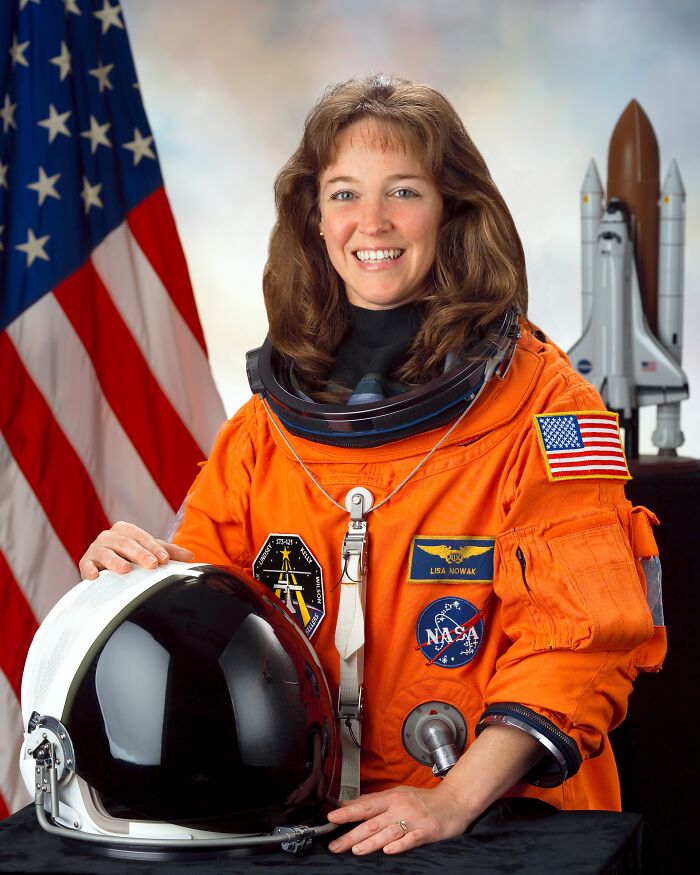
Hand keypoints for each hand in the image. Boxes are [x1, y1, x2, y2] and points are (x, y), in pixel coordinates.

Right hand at [79, 521, 193, 579]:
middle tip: (152, 565)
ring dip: (116, 561)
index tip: (164, 560)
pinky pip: (86, 565)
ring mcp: (96, 548)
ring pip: (106, 552)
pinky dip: (89, 570)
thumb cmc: (129, 557)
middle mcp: (109, 536)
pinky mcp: (85, 562)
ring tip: (126, 569)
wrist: (103, 567)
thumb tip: (190, 557)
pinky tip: (95, 577)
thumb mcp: (148, 552)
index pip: (143, 537)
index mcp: (126, 530)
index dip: (154, 548)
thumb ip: (168, 553)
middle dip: (140, 554)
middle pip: (126, 543)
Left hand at [326, 784, 471, 854]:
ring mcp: (413, 820)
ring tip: (355, 850)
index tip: (331, 818)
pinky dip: (400, 845)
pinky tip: (389, 851)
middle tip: (335, 845)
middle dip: (352, 834)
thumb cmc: (422, 799)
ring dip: (372, 842)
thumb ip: (373, 800)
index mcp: (391, 798)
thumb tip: (348, 802)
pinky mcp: (427, 831)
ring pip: (389, 832)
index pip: (365, 805)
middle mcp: (400, 808)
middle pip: (373, 822)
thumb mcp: (397, 794)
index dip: (348, 812)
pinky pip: (412, 839)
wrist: (454, 801)